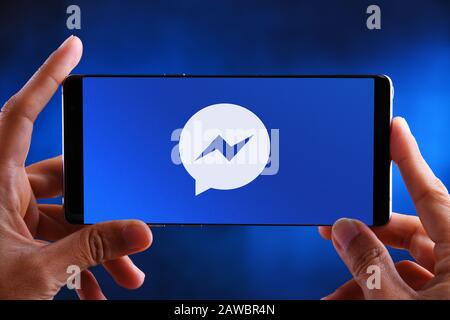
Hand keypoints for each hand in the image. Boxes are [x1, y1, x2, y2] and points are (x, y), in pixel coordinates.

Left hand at [0, 36, 151, 299]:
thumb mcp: (38, 270)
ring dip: (99, 246)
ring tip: (124, 272)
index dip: (47, 77)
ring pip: (69, 218)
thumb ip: (93, 248)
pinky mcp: (21, 239)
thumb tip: (140, 233)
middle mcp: (4, 193)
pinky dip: (82, 262)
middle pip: (68, 182)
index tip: (72, 49)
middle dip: (105, 209)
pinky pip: (61, 240)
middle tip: (131, 230)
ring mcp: (14, 217)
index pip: (21, 114)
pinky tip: (96, 287)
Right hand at [318, 117, 449, 298]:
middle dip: (364, 234)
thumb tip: (343, 228)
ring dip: (363, 273)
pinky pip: (408, 285)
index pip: (430, 193)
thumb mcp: (396, 302)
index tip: (394, 127)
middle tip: (330, 230)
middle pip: (407, 230)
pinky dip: (376, 290)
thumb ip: (368, 262)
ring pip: (402, 263)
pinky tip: (348, 298)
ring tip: (334, 293)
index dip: (408, 157)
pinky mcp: (445, 297)